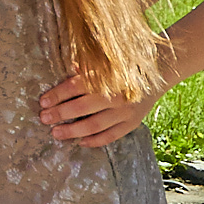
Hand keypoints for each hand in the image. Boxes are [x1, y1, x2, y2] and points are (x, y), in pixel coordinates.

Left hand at [37, 56, 170, 149]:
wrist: (160, 72)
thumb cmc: (127, 64)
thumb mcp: (108, 61)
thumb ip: (88, 66)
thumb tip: (67, 68)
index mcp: (108, 77)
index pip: (76, 87)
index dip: (57, 95)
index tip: (42, 102)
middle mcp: (116, 95)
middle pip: (82, 108)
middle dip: (60, 114)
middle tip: (44, 119)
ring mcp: (125, 111)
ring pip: (94, 125)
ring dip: (72, 131)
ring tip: (56, 133)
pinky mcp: (133, 122)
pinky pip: (111, 136)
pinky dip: (94, 141)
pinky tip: (80, 142)